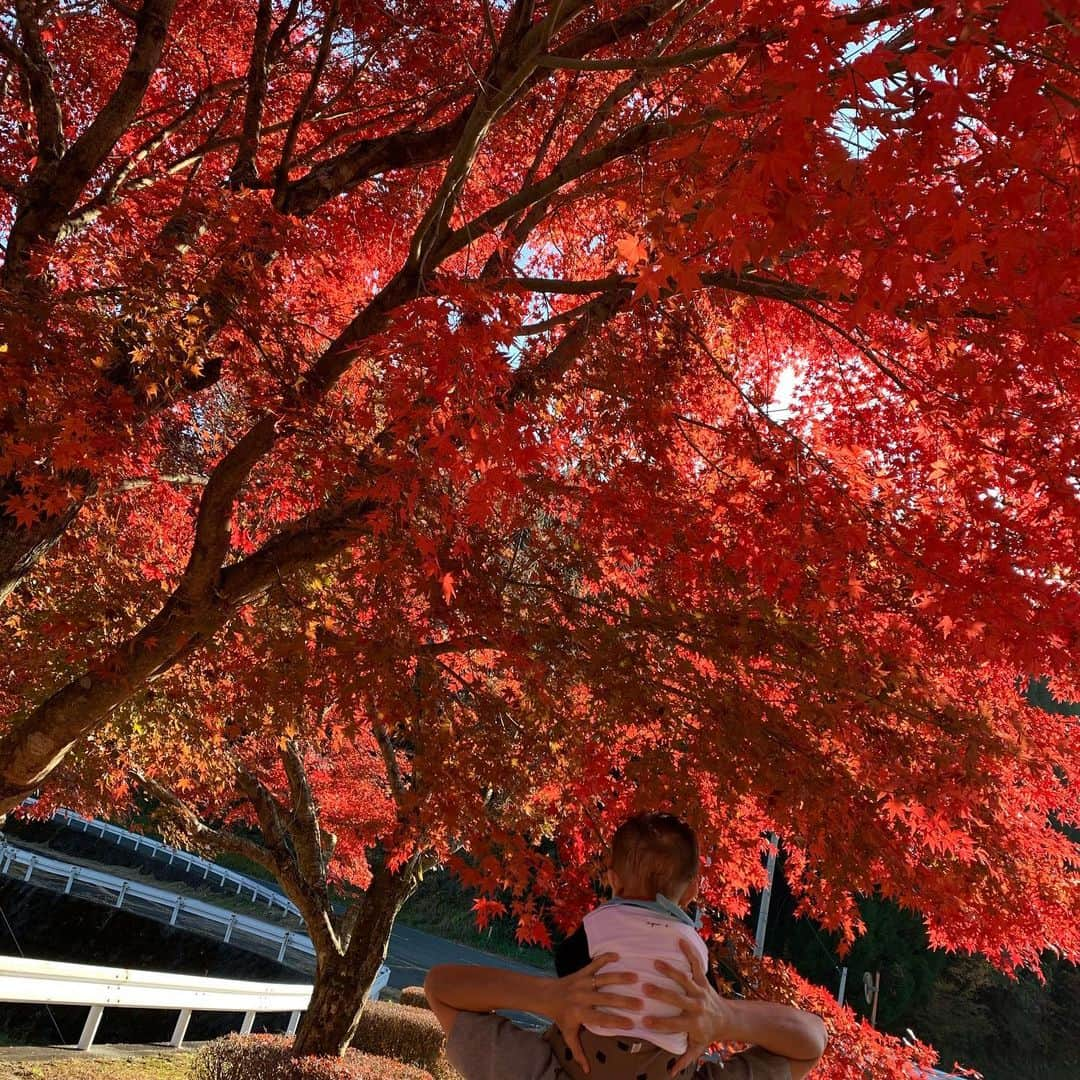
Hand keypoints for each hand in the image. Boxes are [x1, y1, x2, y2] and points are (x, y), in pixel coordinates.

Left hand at [547, 952, 640, 1074]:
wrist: (547, 995)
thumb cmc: (561, 1017)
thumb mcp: (568, 1035)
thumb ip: (578, 1051)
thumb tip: (587, 1071)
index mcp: (580, 1013)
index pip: (601, 1018)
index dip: (616, 1021)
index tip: (632, 1024)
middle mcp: (582, 996)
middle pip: (606, 999)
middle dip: (624, 1001)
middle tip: (641, 1003)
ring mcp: (582, 982)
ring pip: (603, 979)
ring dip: (619, 977)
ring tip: (636, 977)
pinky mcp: (582, 972)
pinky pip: (594, 963)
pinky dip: (605, 958)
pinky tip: (618, 955)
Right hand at [641, 939, 733, 1075]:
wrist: (728, 1020)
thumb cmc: (708, 1035)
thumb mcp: (697, 1048)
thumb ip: (684, 1059)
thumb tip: (670, 1073)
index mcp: (694, 1024)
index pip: (674, 1025)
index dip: (659, 1024)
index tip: (643, 1022)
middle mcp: (697, 1006)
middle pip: (677, 1000)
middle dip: (661, 994)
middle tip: (644, 988)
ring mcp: (700, 991)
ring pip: (685, 979)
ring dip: (670, 971)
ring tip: (655, 963)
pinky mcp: (703, 980)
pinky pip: (697, 964)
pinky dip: (690, 952)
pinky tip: (679, 941)